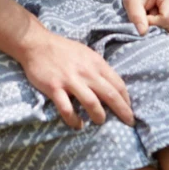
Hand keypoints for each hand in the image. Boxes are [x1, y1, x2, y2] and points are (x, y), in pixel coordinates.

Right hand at [19, 27, 133, 129]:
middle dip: (122, 110)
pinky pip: (66, 109)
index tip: (130, 109)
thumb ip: (98, 68)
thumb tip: (110, 84)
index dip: (126, 99)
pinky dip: (73, 120)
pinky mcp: (55, 88)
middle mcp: (87, 72)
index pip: (118, 84)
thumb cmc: (64, 50)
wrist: (38, 44)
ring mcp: (71, 80)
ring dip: (99, 116)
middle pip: (110, 94)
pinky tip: (77, 124)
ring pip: (91, 103)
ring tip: (101, 122)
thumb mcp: (88, 54)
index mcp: (97, 63)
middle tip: (129, 122)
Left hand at [123, 0, 168, 35]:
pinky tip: (161, 16)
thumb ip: (136, 16)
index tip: (144, 16)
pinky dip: (168, 26)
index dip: (154, 23)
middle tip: (149, 15)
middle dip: (159, 26)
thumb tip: (143, 33)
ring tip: (155, 15)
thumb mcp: (131, 1)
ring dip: (164, 26)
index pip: (168, 19)